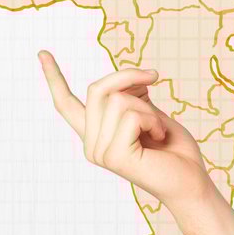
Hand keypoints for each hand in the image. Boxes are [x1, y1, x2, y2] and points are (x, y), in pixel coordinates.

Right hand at [38, 49, 209, 204]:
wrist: (191, 182)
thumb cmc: (174, 149)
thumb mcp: (148, 112)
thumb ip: (129, 97)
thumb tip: (124, 79)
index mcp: (95, 134)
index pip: (65, 104)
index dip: (53, 77)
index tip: (42, 52)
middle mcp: (91, 144)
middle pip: (97, 89)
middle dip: (128, 76)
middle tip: (154, 76)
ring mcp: (99, 152)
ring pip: (118, 100)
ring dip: (147, 107)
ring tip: (157, 129)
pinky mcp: (114, 156)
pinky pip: (132, 115)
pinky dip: (153, 120)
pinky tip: (159, 137)